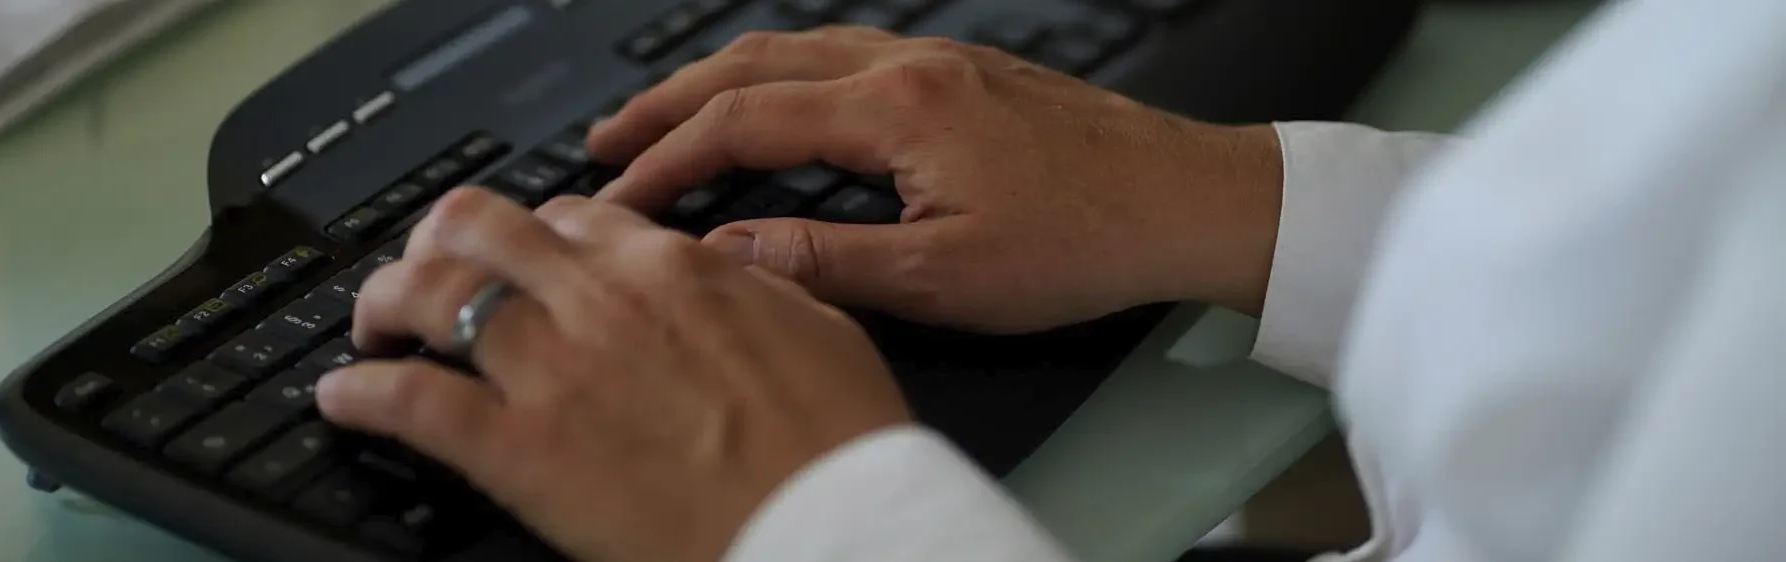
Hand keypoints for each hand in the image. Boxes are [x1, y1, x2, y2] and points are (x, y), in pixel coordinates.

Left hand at [315, 188, 911, 561]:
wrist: (833, 522)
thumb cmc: (838, 441)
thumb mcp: (816, 324)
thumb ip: (750, 285)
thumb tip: (724, 269)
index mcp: (673, 267)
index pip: (572, 214)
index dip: (534, 232)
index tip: (524, 255)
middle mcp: (600, 299)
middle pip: (480, 229)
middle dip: (440, 242)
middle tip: (427, 271)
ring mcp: (553, 369)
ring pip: (429, 294)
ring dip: (387, 303)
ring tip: (374, 328)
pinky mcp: (519, 449)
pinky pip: (411, 401)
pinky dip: (363, 395)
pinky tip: (345, 399)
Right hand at [589, 26, 1285, 331]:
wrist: (1192, 201)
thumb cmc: (1088, 240)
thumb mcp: (948, 278)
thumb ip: (828, 263)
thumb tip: (730, 255)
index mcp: (898, 109)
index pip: (744, 124)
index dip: (668, 162)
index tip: (617, 196)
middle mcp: (911, 65)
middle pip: (756, 65)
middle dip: (671, 103)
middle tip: (610, 140)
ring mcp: (940, 60)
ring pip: (798, 49)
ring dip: (723, 82)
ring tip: (672, 118)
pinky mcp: (965, 72)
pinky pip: (845, 54)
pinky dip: (785, 76)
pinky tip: (781, 102)